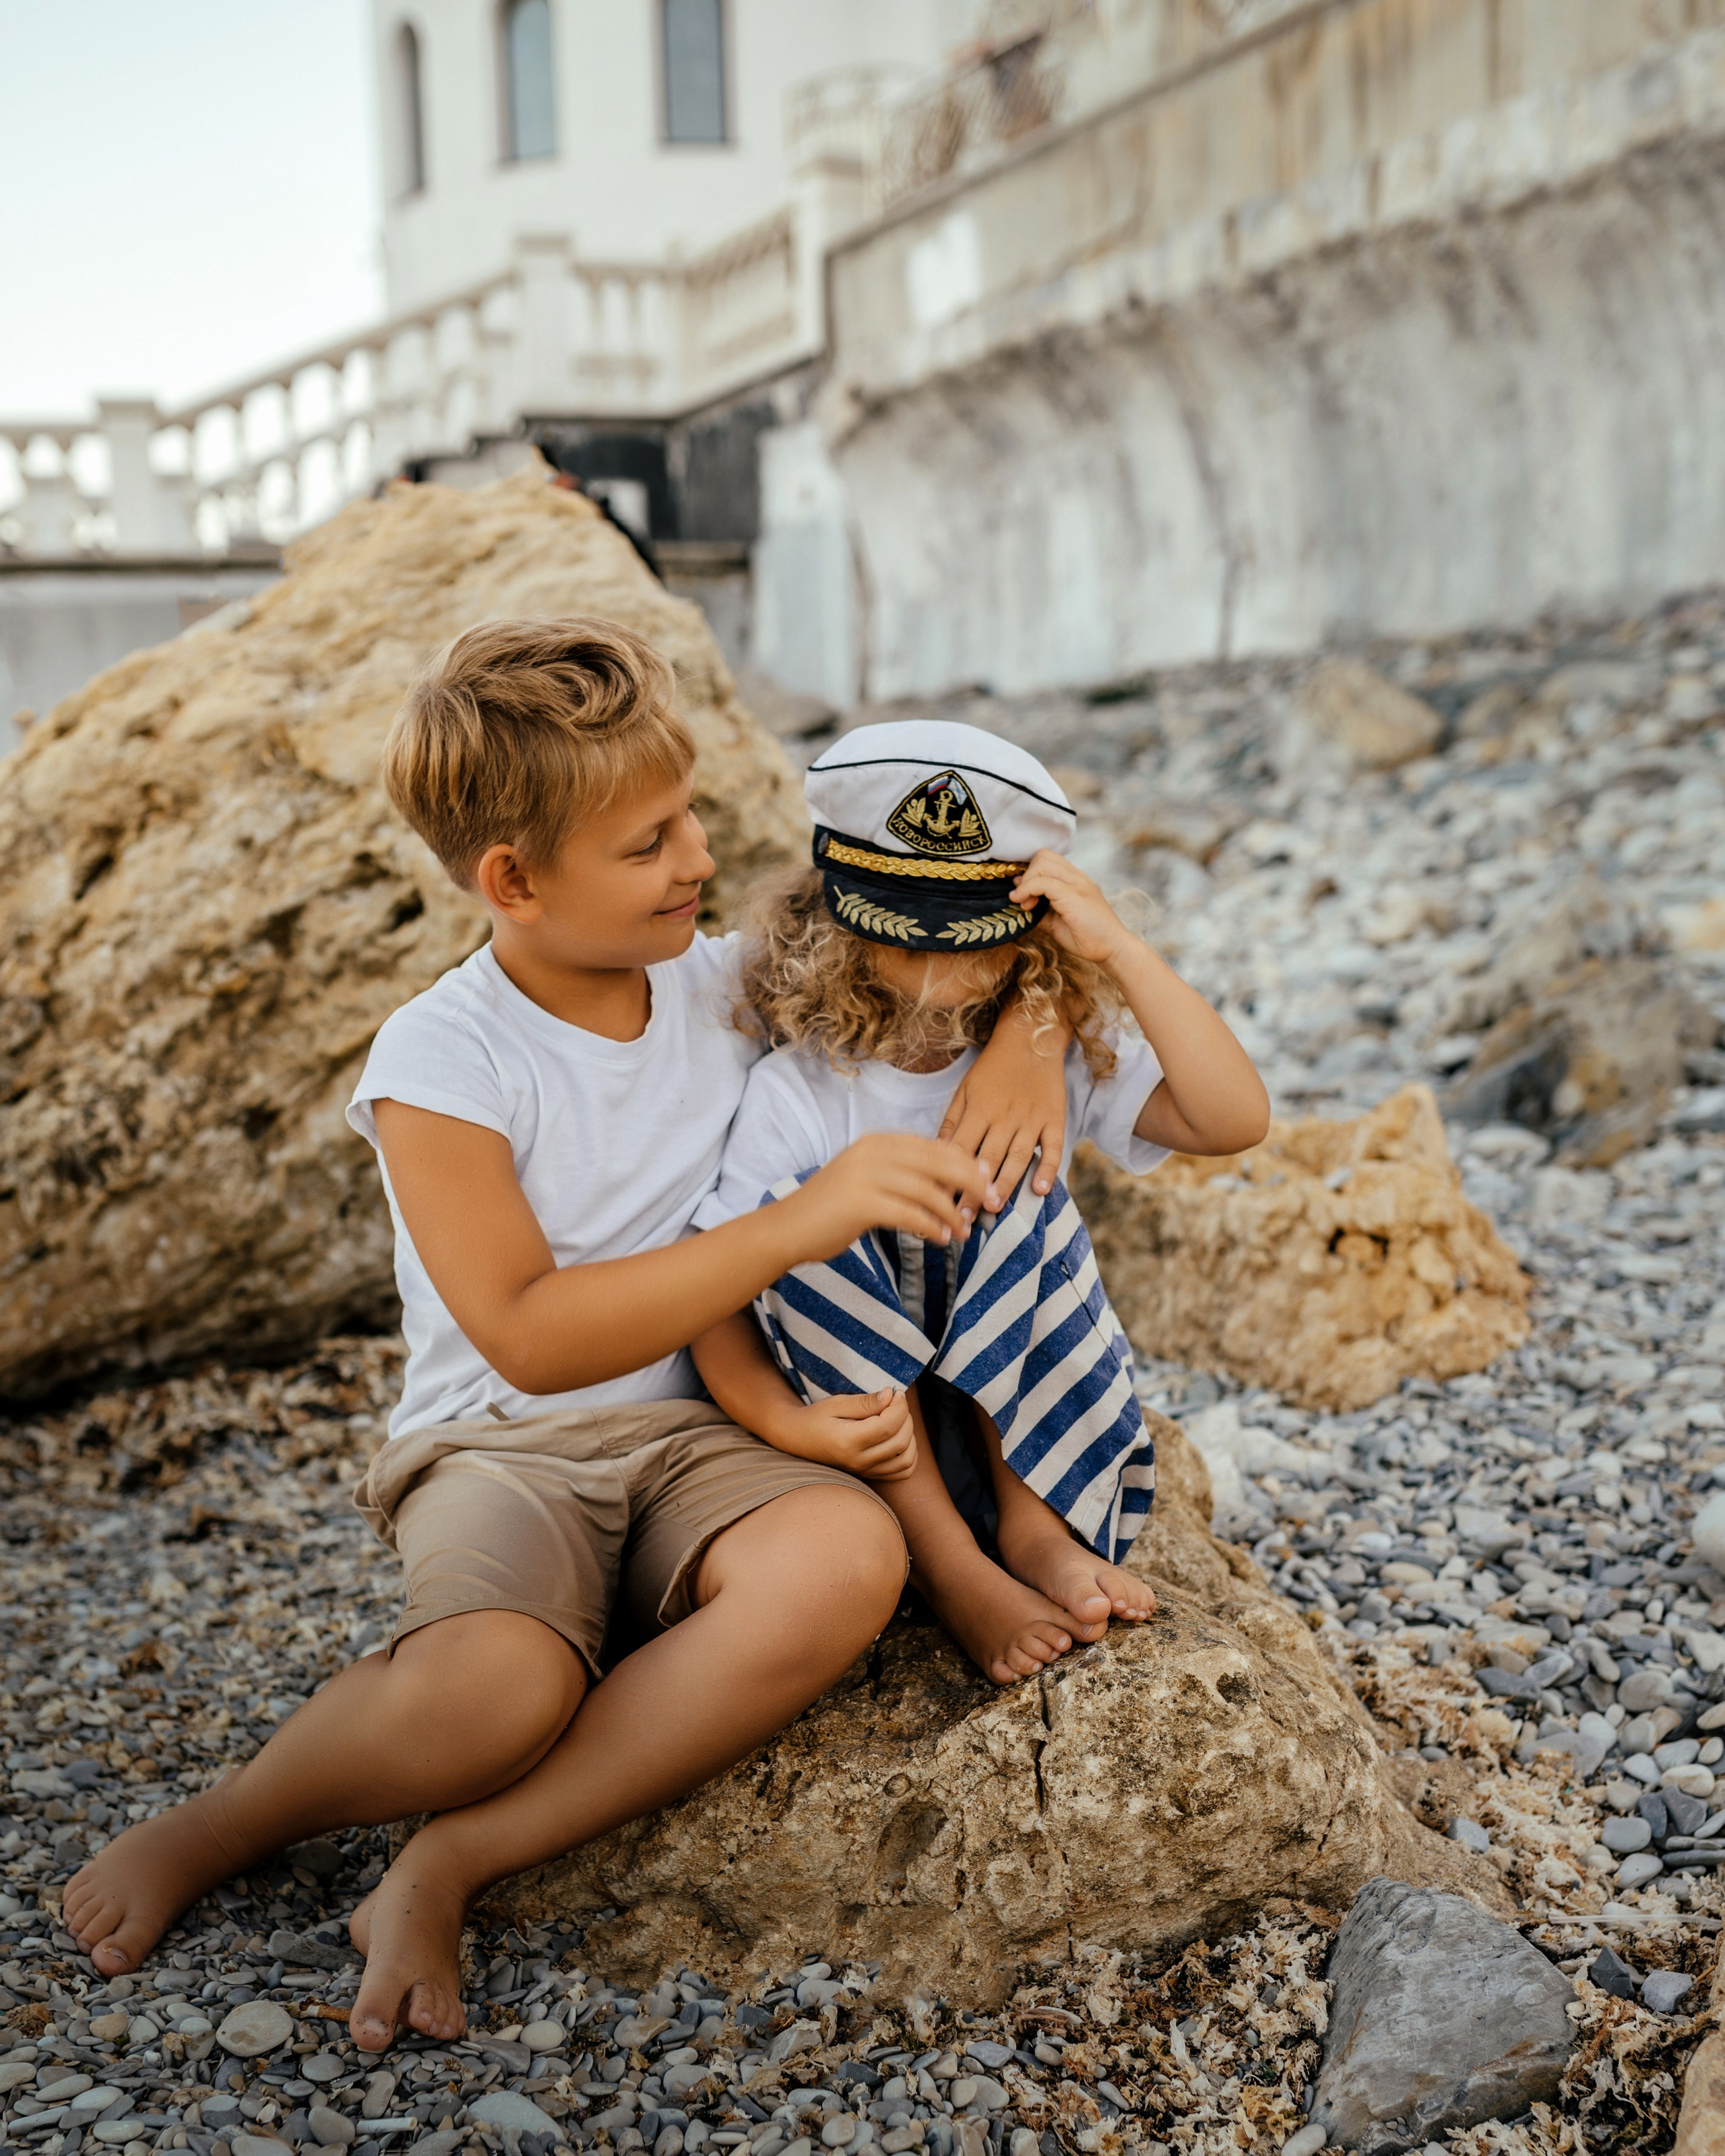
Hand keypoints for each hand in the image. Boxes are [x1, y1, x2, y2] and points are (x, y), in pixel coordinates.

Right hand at [769, 1388, 917, 1480]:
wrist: (797, 1439)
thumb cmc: (815, 1418)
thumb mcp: (836, 1403)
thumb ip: (865, 1402)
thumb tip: (891, 1395)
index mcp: (848, 1441)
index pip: (888, 1425)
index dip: (900, 1406)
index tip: (896, 1392)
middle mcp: (858, 1461)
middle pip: (901, 1441)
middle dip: (906, 1417)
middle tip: (896, 1401)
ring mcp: (865, 1472)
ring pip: (906, 1459)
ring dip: (910, 1436)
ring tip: (898, 1419)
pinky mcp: (870, 1475)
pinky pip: (902, 1472)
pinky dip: (909, 1455)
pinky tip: (900, 1437)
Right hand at [787, 1133, 992, 1259]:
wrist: (787, 1227)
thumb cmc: (830, 1208)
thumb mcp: (867, 1178)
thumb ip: (902, 1174)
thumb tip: (950, 1182)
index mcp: (878, 1141)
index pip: (935, 1146)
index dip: (966, 1162)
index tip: (988, 1180)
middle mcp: (873, 1151)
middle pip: (939, 1162)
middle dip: (971, 1182)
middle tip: (991, 1202)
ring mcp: (866, 1175)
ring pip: (929, 1190)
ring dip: (953, 1213)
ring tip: (964, 1232)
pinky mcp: (862, 1203)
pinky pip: (912, 1215)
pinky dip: (933, 1228)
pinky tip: (942, 1239)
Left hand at [940, 997, 1068, 1200]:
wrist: (1031, 1038)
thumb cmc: (992, 1068)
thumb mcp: (965, 1089)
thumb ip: (953, 1121)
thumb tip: (936, 1153)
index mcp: (978, 1109)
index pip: (960, 1149)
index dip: (949, 1176)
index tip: (939, 1204)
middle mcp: (1003, 1116)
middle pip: (987, 1158)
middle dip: (974, 1190)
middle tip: (963, 1219)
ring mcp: (1031, 1118)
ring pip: (1017, 1156)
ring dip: (1005, 1183)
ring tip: (994, 1207)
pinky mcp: (1055, 1118)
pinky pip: (1052, 1147)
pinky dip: (1047, 1168)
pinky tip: (1040, 1189)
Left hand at [1010, 851, 1135, 969]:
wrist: (1112, 949)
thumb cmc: (1086, 938)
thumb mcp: (1056, 921)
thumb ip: (1040, 909)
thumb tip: (1019, 901)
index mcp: (1075, 880)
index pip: (1048, 859)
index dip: (1030, 873)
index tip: (1022, 893)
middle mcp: (1077, 877)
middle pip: (1043, 855)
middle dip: (1026, 875)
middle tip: (1024, 899)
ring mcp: (1078, 883)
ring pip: (1042, 863)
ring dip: (1026, 883)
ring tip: (1026, 905)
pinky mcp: (1075, 895)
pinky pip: (1043, 882)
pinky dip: (1027, 890)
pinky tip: (1025, 905)